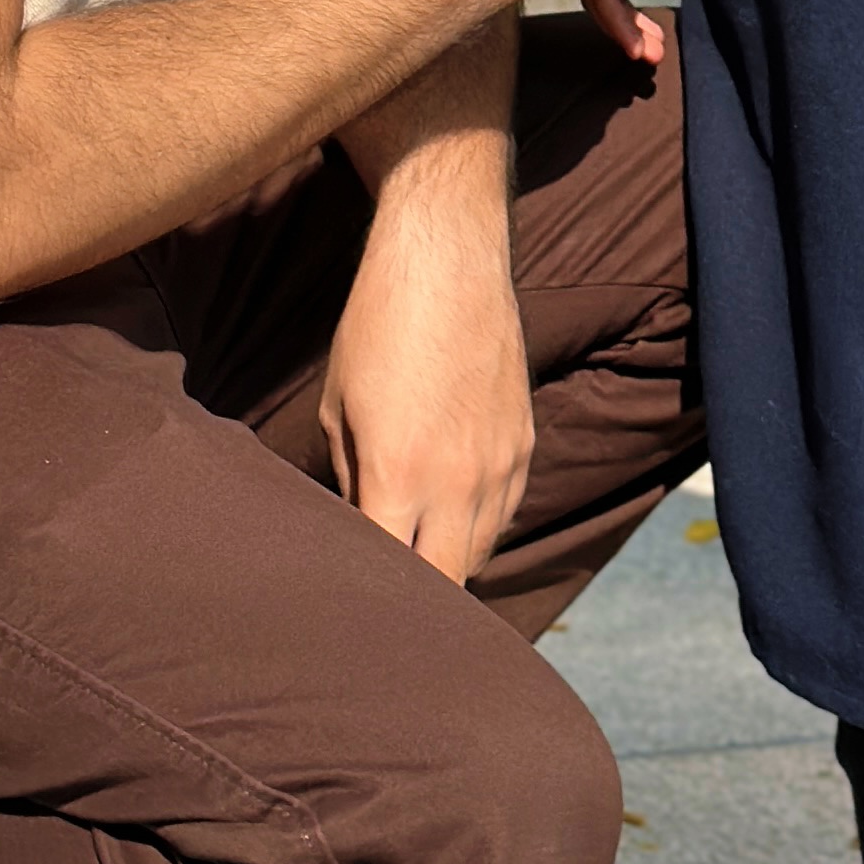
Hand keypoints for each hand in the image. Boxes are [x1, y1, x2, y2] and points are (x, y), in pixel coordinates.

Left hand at [319, 203, 534, 585]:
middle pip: (446, 585)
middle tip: (386, 597)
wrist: (447, 259)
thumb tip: (357, 530)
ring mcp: (501, 465)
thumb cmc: (376, 327)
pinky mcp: (525, 444)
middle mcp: (458, 482)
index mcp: (399, 476)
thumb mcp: (338, 407)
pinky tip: (448, 511)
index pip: (392, 576)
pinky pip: (504, 513)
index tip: (352, 603)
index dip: (370, 597)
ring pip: (480, 552)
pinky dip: (477, 525)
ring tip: (415, 554)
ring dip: (448, 561)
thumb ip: (350, 480)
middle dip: (416, 599)